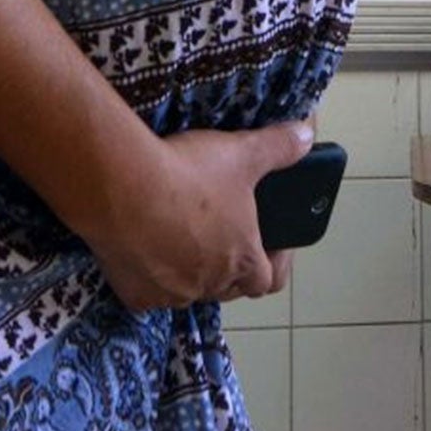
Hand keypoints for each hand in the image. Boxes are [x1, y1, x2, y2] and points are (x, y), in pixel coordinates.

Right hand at [77, 121, 312, 311]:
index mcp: (242, 258)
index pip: (269, 279)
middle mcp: (210, 284)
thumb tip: (308, 136)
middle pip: (228, 289)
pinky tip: (141, 250)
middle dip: (230, 268)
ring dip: (188, 273)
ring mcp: (170, 294)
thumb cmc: (189, 173)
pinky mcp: (134, 294)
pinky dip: (148, 277)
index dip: (273, 262)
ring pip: (186, 292)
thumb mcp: (242, 152)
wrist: (122, 188)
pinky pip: (147, 294)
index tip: (268, 242)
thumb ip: (279, 146)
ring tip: (177, 237)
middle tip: (221, 235)